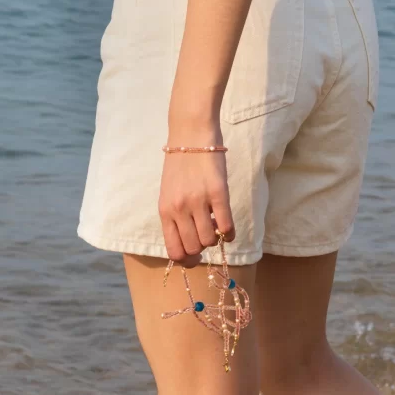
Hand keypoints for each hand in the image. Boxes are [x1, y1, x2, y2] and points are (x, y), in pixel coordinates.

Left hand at [158, 136, 234, 267]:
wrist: (191, 134)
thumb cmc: (179, 163)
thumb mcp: (169, 192)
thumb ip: (175, 215)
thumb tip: (189, 241)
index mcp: (164, 210)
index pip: (174, 250)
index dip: (186, 259)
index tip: (194, 256)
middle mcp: (179, 209)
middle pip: (193, 249)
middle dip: (202, 249)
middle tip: (207, 237)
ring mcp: (198, 201)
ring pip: (209, 240)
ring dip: (215, 239)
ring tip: (216, 226)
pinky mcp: (218, 193)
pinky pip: (226, 226)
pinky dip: (229, 233)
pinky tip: (228, 228)